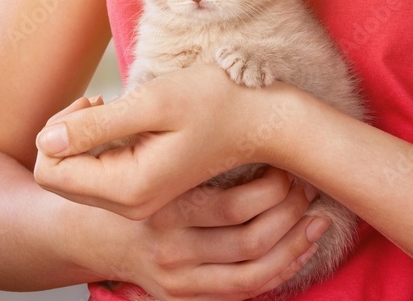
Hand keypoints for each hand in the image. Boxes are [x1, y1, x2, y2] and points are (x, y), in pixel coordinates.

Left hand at [34, 63, 302, 218]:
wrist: (262, 120)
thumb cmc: (215, 103)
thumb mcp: (152, 103)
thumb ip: (95, 126)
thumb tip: (45, 140)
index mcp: (127, 187)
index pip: (49, 170)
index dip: (57, 130)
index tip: (95, 102)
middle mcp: (129, 204)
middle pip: (57, 175)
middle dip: (66, 134)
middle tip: (101, 102)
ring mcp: (138, 201)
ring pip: (75, 174)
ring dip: (82, 138)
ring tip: (113, 109)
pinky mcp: (144, 190)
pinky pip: (97, 173)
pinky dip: (99, 145)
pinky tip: (125, 122)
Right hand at [97, 165, 330, 299]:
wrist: (96, 235)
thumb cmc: (134, 184)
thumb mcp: (148, 160)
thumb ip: (187, 149)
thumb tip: (250, 128)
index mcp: (163, 209)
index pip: (235, 207)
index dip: (274, 189)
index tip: (288, 168)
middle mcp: (170, 249)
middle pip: (251, 240)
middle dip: (291, 214)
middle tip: (307, 189)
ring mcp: (177, 280)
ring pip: (255, 273)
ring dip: (295, 246)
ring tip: (316, 220)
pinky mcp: (183, 298)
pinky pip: (244, 292)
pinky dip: (279, 271)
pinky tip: (299, 250)